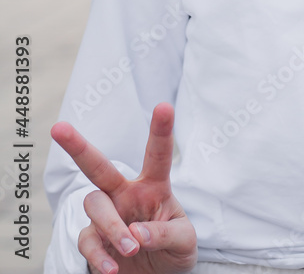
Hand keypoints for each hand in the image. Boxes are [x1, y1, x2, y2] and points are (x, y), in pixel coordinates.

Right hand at [51, 102, 196, 273]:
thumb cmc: (175, 250)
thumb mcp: (184, 241)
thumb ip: (165, 233)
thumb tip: (137, 232)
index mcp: (153, 186)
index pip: (157, 155)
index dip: (161, 131)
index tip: (164, 106)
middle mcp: (126, 195)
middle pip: (99, 167)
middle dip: (78, 147)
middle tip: (59, 128)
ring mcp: (108, 216)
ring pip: (94, 205)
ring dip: (112, 226)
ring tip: (131, 247)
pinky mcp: (94, 242)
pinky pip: (87, 241)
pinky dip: (99, 255)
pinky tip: (112, 268)